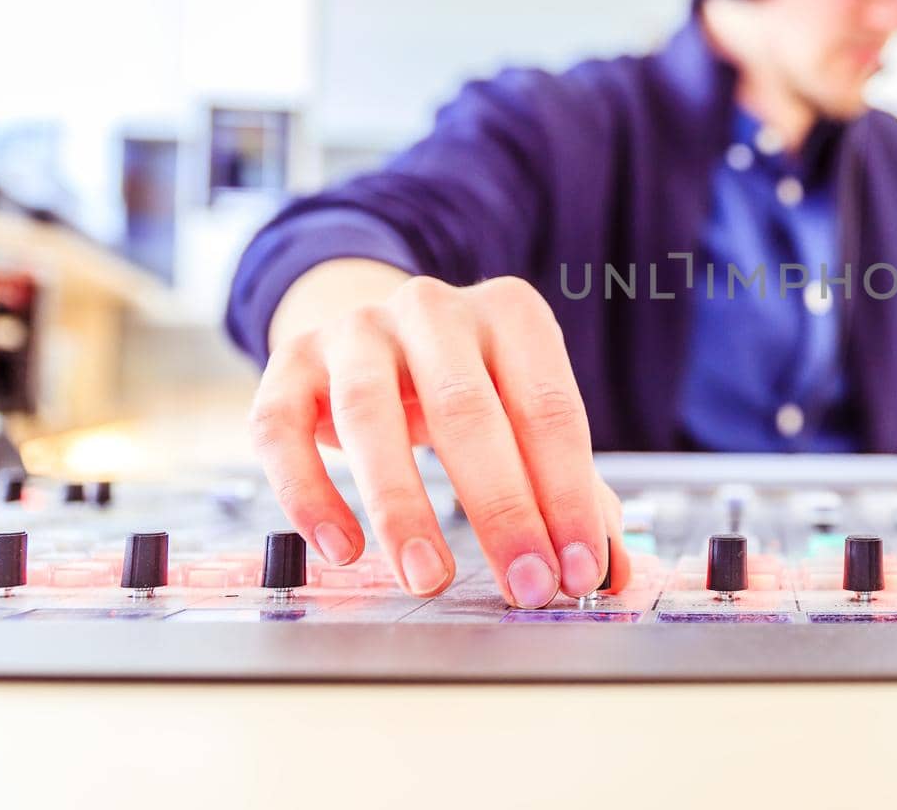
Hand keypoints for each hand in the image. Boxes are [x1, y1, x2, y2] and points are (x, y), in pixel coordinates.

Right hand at [249, 270, 627, 607]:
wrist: (374, 337)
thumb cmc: (470, 390)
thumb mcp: (526, 421)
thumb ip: (574, 493)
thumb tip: (615, 573)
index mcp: (511, 313)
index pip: (549, 408)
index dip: (567, 495)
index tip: (580, 569)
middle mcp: (433, 308)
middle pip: (468, 410)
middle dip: (502, 509)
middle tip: (525, 587)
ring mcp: (355, 330)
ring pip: (369, 415)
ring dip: (401, 507)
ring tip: (428, 578)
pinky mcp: (289, 364)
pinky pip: (281, 429)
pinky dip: (309, 493)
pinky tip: (342, 550)